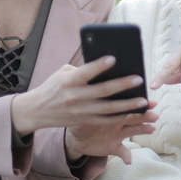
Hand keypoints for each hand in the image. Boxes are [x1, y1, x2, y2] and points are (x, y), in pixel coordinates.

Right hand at [11, 56, 154, 139]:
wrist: (37, 111)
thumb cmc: (53, 87)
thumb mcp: (63, 73)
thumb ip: (82, 70)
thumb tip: (105, 67)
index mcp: (69, 81)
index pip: (85, 72)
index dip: (99, 66)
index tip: (113, 58)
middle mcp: (75, 97)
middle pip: (102, 91)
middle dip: (122, 85)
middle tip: (139, 79)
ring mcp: (81, 111)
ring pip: (108, 109)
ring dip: (128, 105)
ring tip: (143, 100)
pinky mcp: (84, 121)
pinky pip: (106, 120)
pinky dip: (120, 117)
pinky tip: (133, 113)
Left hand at [65, 100, 158, 163]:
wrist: (77, 137)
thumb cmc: (81, 120)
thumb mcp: (82, 113)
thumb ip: (87, 109)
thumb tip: (88, 102)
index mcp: (112, 111)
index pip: (126, 105)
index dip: (138, 103)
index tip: (148, 101)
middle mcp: (119, 121)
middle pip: (134, 117)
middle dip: (145, 116)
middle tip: (155, 115)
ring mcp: (118, 134)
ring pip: (133, 131)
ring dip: (143, 130)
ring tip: (152, 129)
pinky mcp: (114, 147)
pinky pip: (123, 152)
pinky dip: (127, 156)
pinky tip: (129, 160)